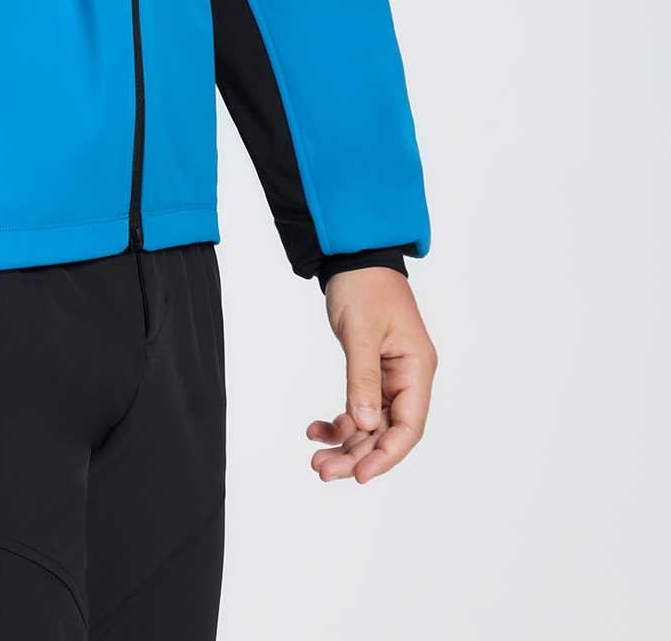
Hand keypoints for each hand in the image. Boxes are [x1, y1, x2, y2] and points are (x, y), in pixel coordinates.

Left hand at [307, 268, 436, 483]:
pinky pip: (358, 409)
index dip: (386, 455)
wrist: (353, 258)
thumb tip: (364, 425)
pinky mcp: (371, 374)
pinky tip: (316, 428)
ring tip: (316, 458)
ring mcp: (390, 379)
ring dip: (345, 444)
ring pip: (370, 426)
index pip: (408, 426)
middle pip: (387, 433)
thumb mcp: (360, 332)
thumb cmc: (364, 287)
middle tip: (322, 471)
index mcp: (417, 369)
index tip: (360, 475)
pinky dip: (339, 421)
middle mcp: (407, 379)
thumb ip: (362, 378)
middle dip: (357, 456)